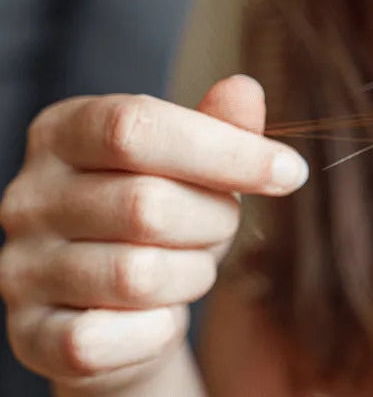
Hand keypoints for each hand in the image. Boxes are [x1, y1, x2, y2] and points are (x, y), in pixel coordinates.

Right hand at [0, 75, 308, 393]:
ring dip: (191, 277)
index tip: (291, 172)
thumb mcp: (197, 167)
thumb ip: (220, 127)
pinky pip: (104, 338)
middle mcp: (29, 195)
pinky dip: (156, 330)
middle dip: (213, 221)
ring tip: (187, 269)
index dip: (225, 151)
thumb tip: (244, 89)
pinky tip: (160, 317)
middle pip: (146, 205)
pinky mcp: (31, 334)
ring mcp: (21, 267)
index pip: (136, 128)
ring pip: (136, 276)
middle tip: (220, 227)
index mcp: (64, 131)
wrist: (119, 310)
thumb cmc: (164, 221)